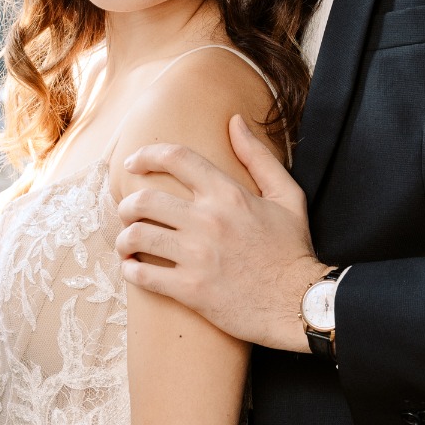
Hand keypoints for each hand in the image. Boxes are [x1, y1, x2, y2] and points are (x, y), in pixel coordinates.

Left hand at [116, 115, 320, 350]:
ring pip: (137, 236)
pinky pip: (143, 275)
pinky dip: (131, 270)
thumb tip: (235, 121)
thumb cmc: (292, 249)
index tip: (133, 163)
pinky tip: (134, 269)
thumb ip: (258, 157)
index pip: (176, 158)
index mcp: (228, 194)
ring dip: (124, 239)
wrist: (300, 304)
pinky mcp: (190, 290)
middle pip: (144, 200)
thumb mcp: (286, 195)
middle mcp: (208, 220)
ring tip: (128, 243)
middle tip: (129, 213)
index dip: (147, 155)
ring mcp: (197, 256)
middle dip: (127, 205)